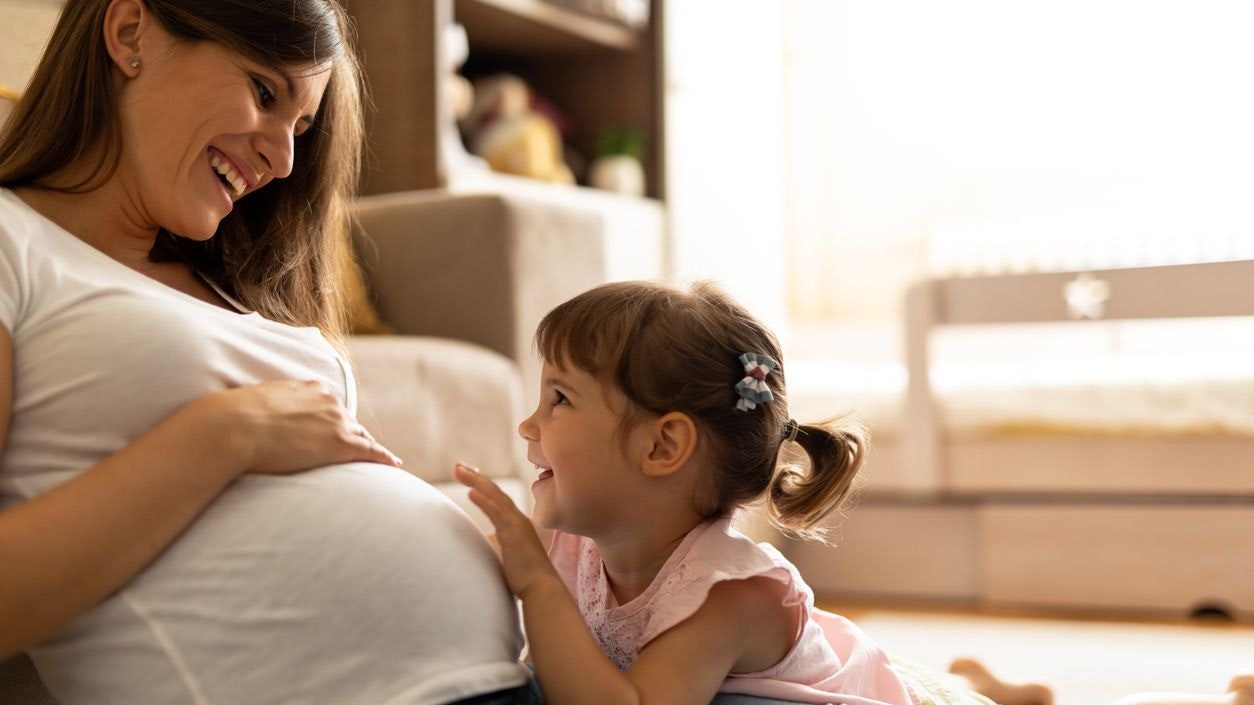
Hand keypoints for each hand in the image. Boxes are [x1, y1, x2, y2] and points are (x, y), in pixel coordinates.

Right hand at [192, 380, 402, 474]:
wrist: (232, 427)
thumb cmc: (229, 420)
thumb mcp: (249, 404)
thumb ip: (260, 409)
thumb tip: (240, 417)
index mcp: (308, 388)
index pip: (329, 406)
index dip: (333, 420)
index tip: (336, 429)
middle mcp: (327, 401)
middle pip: (348, 421)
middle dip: (353, 435)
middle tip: (360, 449)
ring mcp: (336, 422)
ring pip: (360, 437)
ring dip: (368, 448)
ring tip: (380, 459)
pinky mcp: (340, 444)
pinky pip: (370, 452)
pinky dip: (384, 458)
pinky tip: (394, 464)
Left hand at [454, 463, 557, 598]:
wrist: (541, 589)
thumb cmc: (525, 577)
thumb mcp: (506, 555)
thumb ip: (497, 545)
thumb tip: (484, 542)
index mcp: (516, 523)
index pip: (497, 498)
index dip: (483, 485)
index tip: (468, 474)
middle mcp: (517, 519)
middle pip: (494, 491)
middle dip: (475, 477)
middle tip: (458, 466)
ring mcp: (517, 524)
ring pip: (495, 496)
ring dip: (476, 482)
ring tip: (459, 471)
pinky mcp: (514, 533)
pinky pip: (496, 513)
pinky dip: (483, 501)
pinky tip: (471, 491)